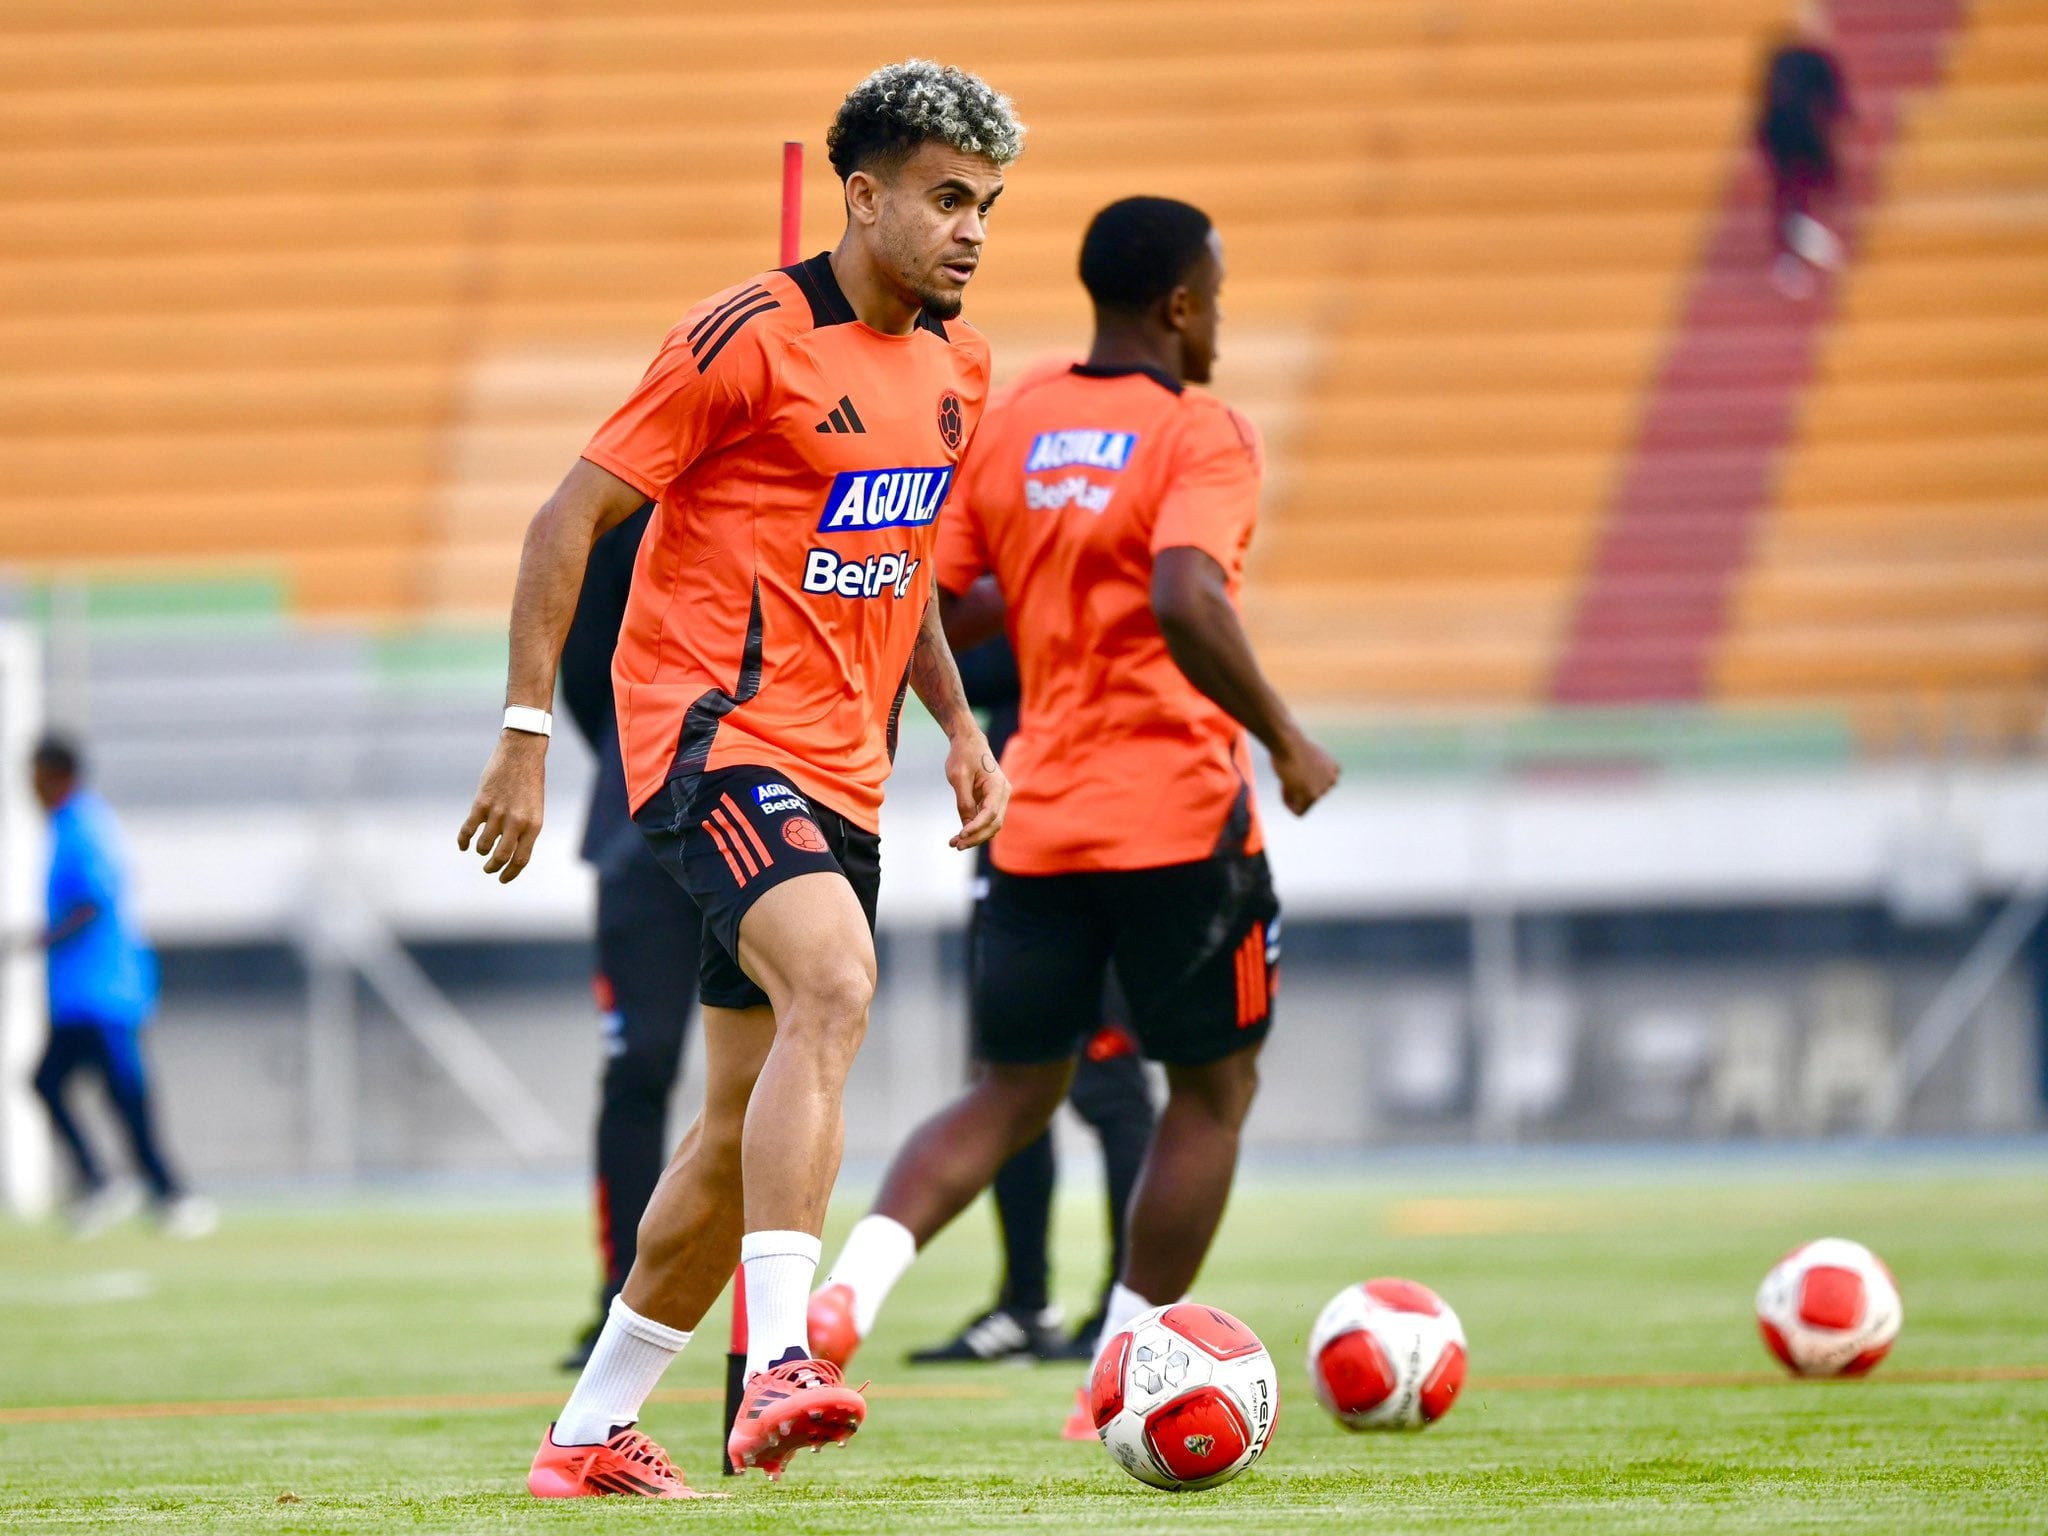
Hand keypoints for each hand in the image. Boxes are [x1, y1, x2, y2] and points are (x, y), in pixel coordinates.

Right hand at [457, 732, 547, 882]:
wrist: (522, 752)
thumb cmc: (530, 780)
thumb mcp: (534, 807)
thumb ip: (525, 828)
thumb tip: (509, 852)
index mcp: (534, 824)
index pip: (521, 859)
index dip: (510, 873)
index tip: (502, 879)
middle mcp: (517, 821)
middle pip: (501, 856)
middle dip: (493, 867)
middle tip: (488, 869)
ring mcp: (498, 812)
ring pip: (483, 845)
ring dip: (480, 851)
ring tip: (480, 850)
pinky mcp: (481, 803)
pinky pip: (469, 829)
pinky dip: (464, 840)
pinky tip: (463, 845)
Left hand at [944, 730, 1009, 850]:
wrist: (969, 741)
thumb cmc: (963, 756)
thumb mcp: (959, 778)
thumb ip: (964, 802)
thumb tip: (965, 825)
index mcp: (997, 786)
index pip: (990, 814)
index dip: (976, 827)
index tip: (960, 836)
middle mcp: (1003, 793)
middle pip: (994, 823)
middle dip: (976, 837)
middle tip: (956, 845)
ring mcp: (1000, 797)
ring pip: (992, 824)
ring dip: (976, 835)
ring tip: (955, 843)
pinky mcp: (992, 799)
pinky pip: (987, 818)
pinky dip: (976, 828)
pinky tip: (961, 835)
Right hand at [1272, 730, 1339, 816]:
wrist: (1288, 741)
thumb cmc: (1291, 745)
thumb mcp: (1304, 755)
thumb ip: (1308, 770)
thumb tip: (1304, 781)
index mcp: (1334, 770)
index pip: (1318, 787)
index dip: (1302, 781)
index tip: (1294, 769)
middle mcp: (1332, 780)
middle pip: (1310, 796)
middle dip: (1296, 789)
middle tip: (1287, 773)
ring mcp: (1323, 789)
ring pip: (1304, 804)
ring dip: (1292, 795)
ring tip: (1285, 778)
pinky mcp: (1312, 796)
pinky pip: (1299, 812)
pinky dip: (1288, 804)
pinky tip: (1283, 787)